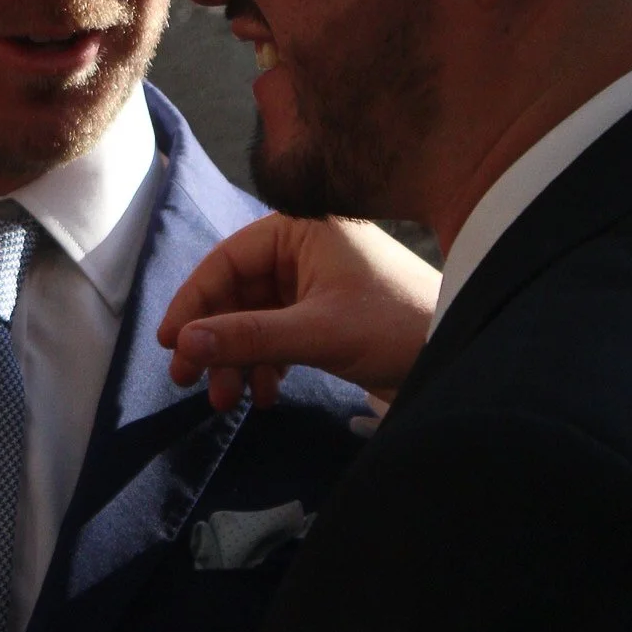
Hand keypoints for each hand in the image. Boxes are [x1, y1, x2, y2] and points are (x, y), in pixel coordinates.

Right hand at [158, 214, 439, 410]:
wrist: (462, 352)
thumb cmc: (397, 325)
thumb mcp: (317, 331)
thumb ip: (248, 336)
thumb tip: (184, 344)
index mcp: (301, 230)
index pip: (227, 261)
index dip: (194, 302)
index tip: (170, 344)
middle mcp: (303, 250)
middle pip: (236, 293)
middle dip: (214, 340)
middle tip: (188, 382)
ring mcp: (314, 283)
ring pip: (253, 319)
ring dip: (236, 359)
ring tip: (226, 401)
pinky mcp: (325, 315)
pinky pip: (276, 335)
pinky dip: (263, 364)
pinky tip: (264, 394)